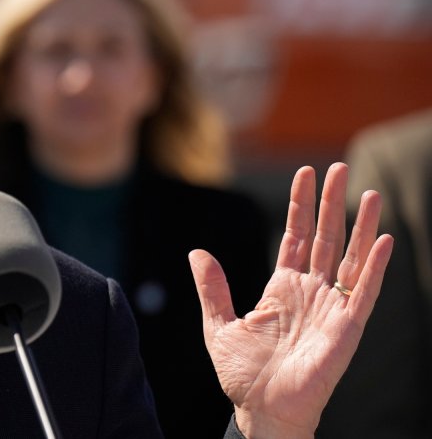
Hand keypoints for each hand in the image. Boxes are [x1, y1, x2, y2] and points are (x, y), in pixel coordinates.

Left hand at [189, 163, 392, 438]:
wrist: (262, 411)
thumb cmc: (243, 375)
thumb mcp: (219, 325)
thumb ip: (212, 288)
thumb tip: (196, 252)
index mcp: (282, 287)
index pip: (296, 236)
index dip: (300, 206)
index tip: (305, 174)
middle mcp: (311, 292)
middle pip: (326, 238)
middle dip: (331, 203)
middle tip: (339, 167)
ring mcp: (331, 307)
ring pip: (351, 257)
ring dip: (360, 225)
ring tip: (368, 192)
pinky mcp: (348, 327)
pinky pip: (366, 291)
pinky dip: (376, 266)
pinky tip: (383, 239)